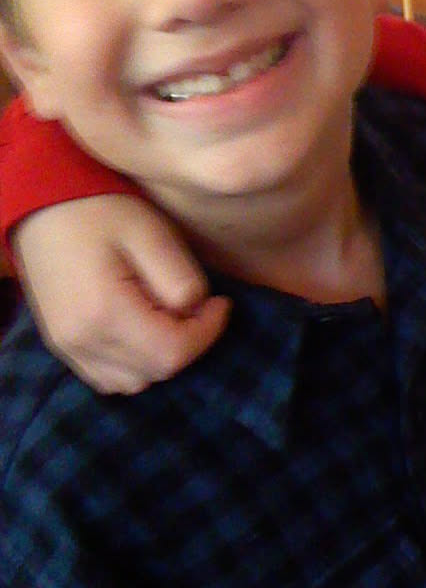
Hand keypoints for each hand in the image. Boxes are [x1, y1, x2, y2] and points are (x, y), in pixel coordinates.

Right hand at [12, 196, 229, 393]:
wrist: (43, 205)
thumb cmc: (100, 210)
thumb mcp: (151, 233)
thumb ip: (180, 279)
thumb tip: (197, 310)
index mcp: (105, 312)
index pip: (172, 353)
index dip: (207, 333)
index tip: (221, 303)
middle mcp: (81, 341)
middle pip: (154, 372)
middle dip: (188, 343)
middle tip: (198, 306)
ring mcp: (67, 347)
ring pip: (131, 382)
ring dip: (161, 358)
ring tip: (169, 316)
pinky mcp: (62, 345)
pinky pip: (107, 377)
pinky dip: (134, 364)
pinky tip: (144, 329)